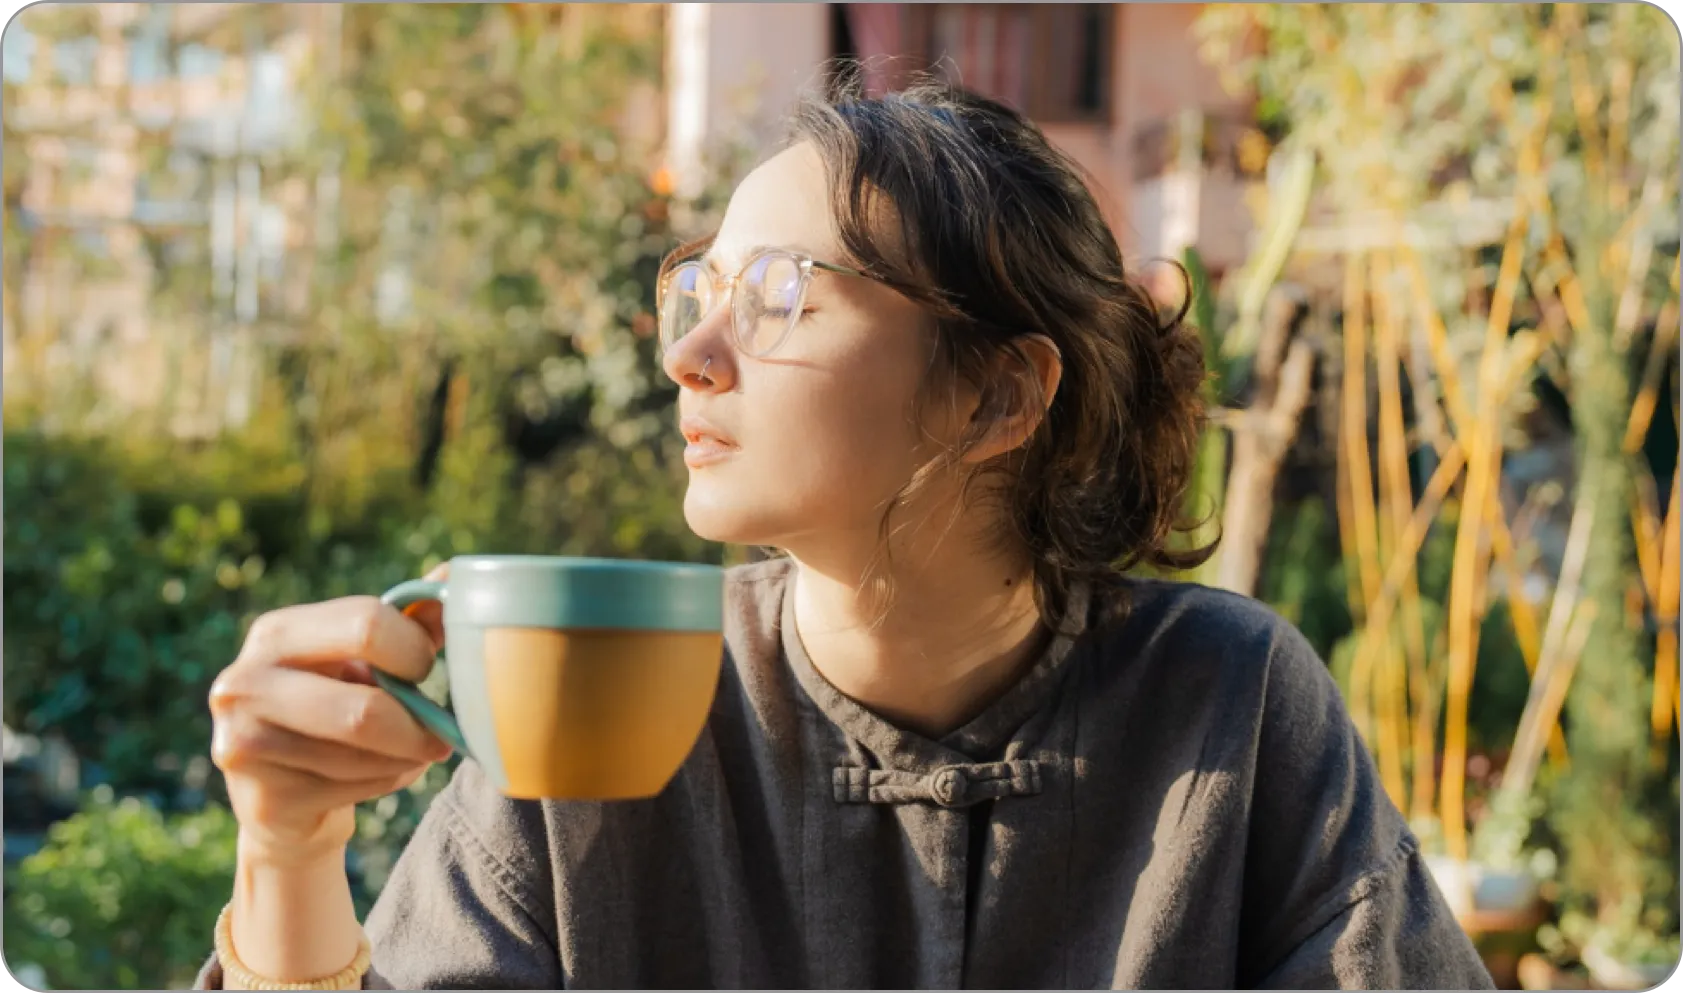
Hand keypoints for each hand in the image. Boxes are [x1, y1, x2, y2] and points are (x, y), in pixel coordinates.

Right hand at [209, 565, 453, 865]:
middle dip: (419, 725)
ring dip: (408, 757)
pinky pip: (358, 788)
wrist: (285, 799)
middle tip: (441, 732)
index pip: (367, 623)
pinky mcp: (261, 800)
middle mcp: (244, 682)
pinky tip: (376, 776)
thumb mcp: (366, 659)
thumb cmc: (339, 707)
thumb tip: (453, 573)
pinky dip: (389, 782)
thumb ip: (408, 622)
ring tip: (408, 752)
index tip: (426, 668)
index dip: (415, 650)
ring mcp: (243, 744)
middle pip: (366, 710)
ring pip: (367, 755)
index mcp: (275, 633)